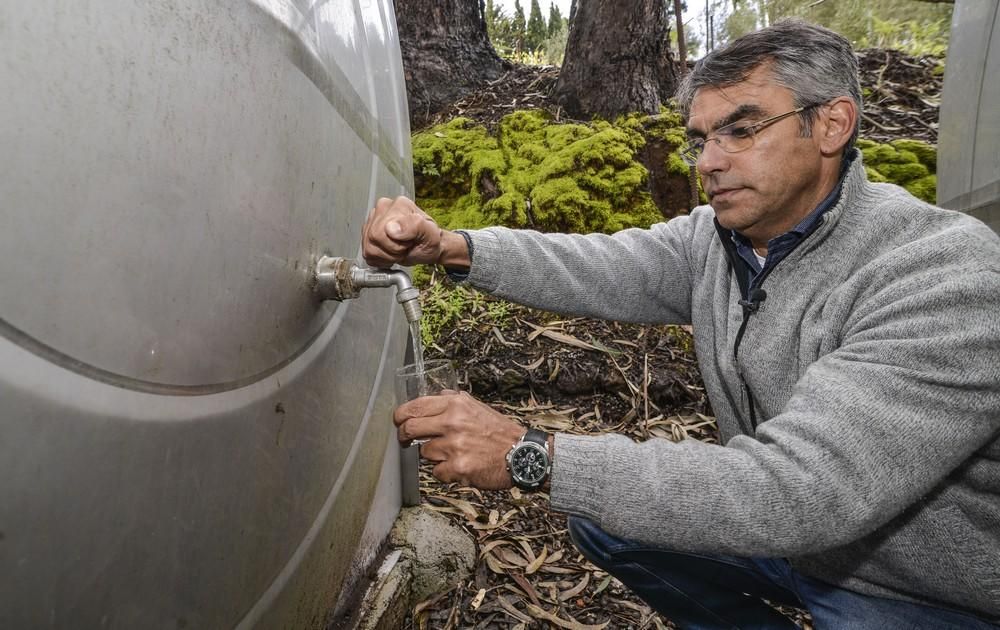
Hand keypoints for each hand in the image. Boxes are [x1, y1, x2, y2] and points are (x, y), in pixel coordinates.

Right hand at [362, 196, 445, 267]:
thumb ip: (414, 226)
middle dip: (392, 250)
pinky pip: (367, 254)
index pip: (382, 230)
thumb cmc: (428, 240)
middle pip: (374, 237)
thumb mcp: (430, 234)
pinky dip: (381, 259)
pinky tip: (391, 252)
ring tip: (399, 249)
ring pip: (369, 247)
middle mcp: (383, 208)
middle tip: (405, 247)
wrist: (427, 248)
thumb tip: (391, 228)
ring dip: (387, 255)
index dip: (397, 244)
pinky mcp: (367, 235)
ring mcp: (373, 221)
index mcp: (399, 205)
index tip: (410, 242)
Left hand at [394, 391, 524, 489]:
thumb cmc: (500, 432)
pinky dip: (445, 472)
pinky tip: (460, 466)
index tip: (399, 422)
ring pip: (424, 453)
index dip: (400, 416)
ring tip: (453, 454)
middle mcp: (452, 422)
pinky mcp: (458, 467)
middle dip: (404, 437)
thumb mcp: (477, 407)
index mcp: (456, 404)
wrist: (522, 454)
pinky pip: (437, 472)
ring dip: (433, 456)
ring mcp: (454, 446)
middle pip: (409, 429)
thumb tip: (436, 395)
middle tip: (406, 441)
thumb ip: (455, 401)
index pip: (414, 407)